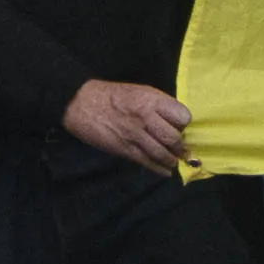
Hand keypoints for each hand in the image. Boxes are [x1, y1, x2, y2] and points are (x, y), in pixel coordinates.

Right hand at [63, 78, 192, 173]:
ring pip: (162, 153)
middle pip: (174, 138)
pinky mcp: (124, 149)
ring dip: (171, 160)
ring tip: (174, 162)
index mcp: (152, 100)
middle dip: (180, 146)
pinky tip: (165, 172)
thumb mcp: (140, 91)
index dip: (183, 123)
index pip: (182, 116)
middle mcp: (146, 117)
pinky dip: (159, 169)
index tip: (180, 127)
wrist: (80, 102)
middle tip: (181, 150)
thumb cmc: (112, 95)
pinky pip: (146, 162)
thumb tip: (175, 122)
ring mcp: (135, 135)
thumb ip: (159, 106)